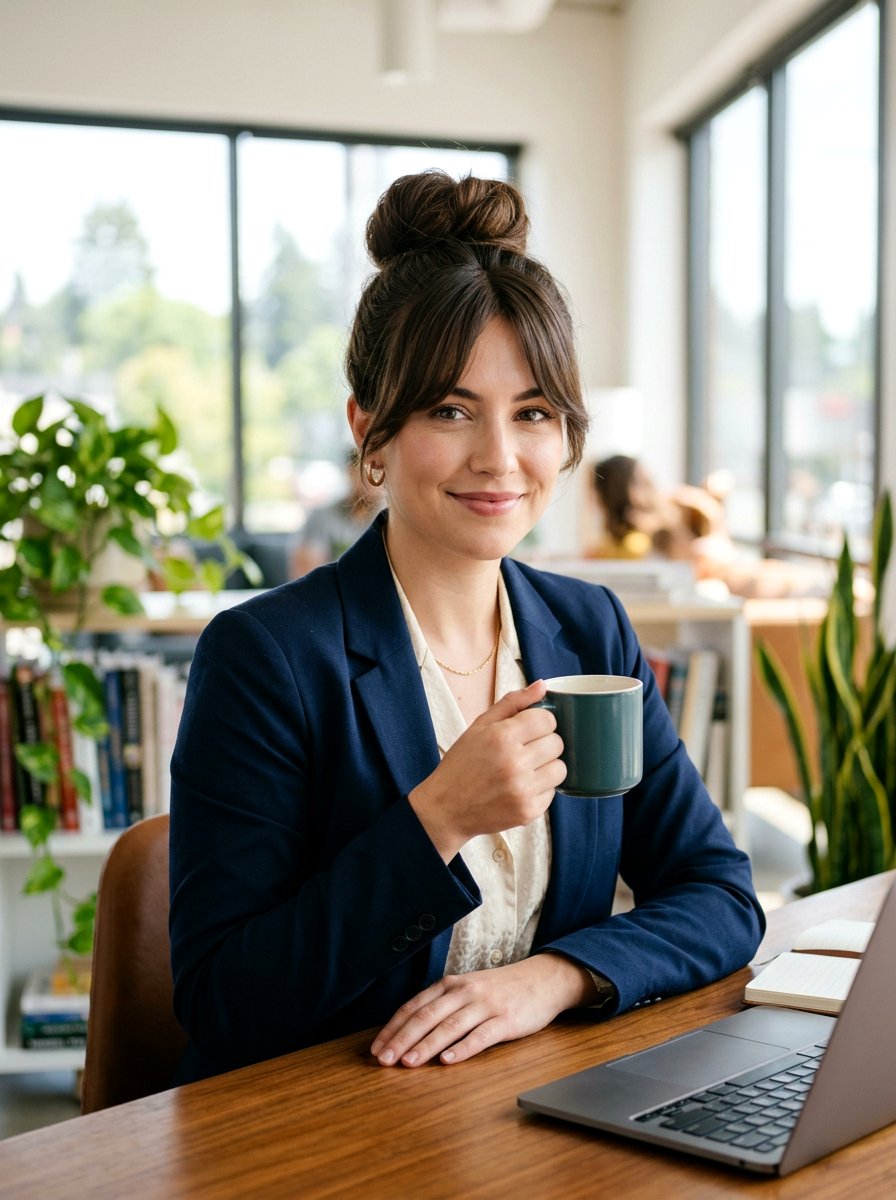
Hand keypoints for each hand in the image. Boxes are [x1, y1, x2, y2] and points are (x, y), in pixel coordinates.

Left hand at [370, 953, 596, 1067]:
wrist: (542, 980)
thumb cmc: (500, 990)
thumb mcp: (468, 989)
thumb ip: (443, 1006)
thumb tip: (409, 1033)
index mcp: (451, 985)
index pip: (414, 1006)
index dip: (393, 1028)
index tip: (376, 1048)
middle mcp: (464, 992)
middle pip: (426, 1016)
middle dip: (401, 1039)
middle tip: (382, 1060)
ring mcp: (485, 1005)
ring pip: (449, 1026)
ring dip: (426, 1046)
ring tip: (408, 1063)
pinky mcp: (505, 1020)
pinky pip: (480, 1035)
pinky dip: (462, 1049)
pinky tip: (447, 1061)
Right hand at [409, 680, 565, 860]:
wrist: (446, 808)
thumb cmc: (462, 763)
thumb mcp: (479, 726)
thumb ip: (512, 702)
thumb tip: (542, 685)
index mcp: (502, 736)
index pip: (547, 719)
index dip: (540, 722)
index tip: (528, 729)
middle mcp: (515, 763)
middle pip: (557, 743)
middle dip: (544, 743)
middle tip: (525, 750)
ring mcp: (523, 790)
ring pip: (560, 768)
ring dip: (546, 767)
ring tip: (525, 769)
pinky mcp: (528, 811)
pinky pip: (552, 792)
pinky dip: (540, 789)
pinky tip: (520, 787)